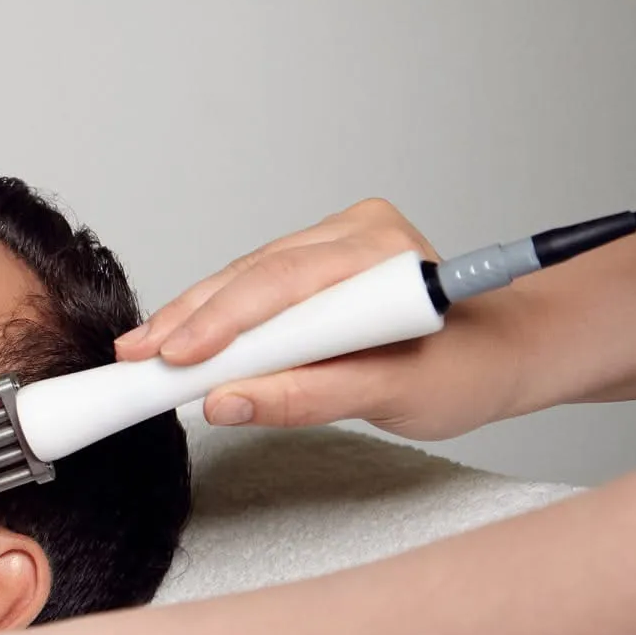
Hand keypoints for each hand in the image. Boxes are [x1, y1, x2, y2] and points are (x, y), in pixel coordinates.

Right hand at [115, 198, 523, 439]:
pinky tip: (178, 339)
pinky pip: (253, 286)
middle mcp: (355, 232)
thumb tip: (224, 402)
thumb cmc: (465, 371)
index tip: (174, 359)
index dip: (222, 322)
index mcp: (383, 253)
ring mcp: (333, 240)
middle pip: (251, 275)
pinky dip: (215, 316)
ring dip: (193, 318)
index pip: (283, 283)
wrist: (500, 354)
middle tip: (135, 359)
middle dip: (189, 320)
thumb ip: (308, 398)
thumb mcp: (395, 397)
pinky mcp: (316, 260)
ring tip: (144, 353)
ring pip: (243, 278)